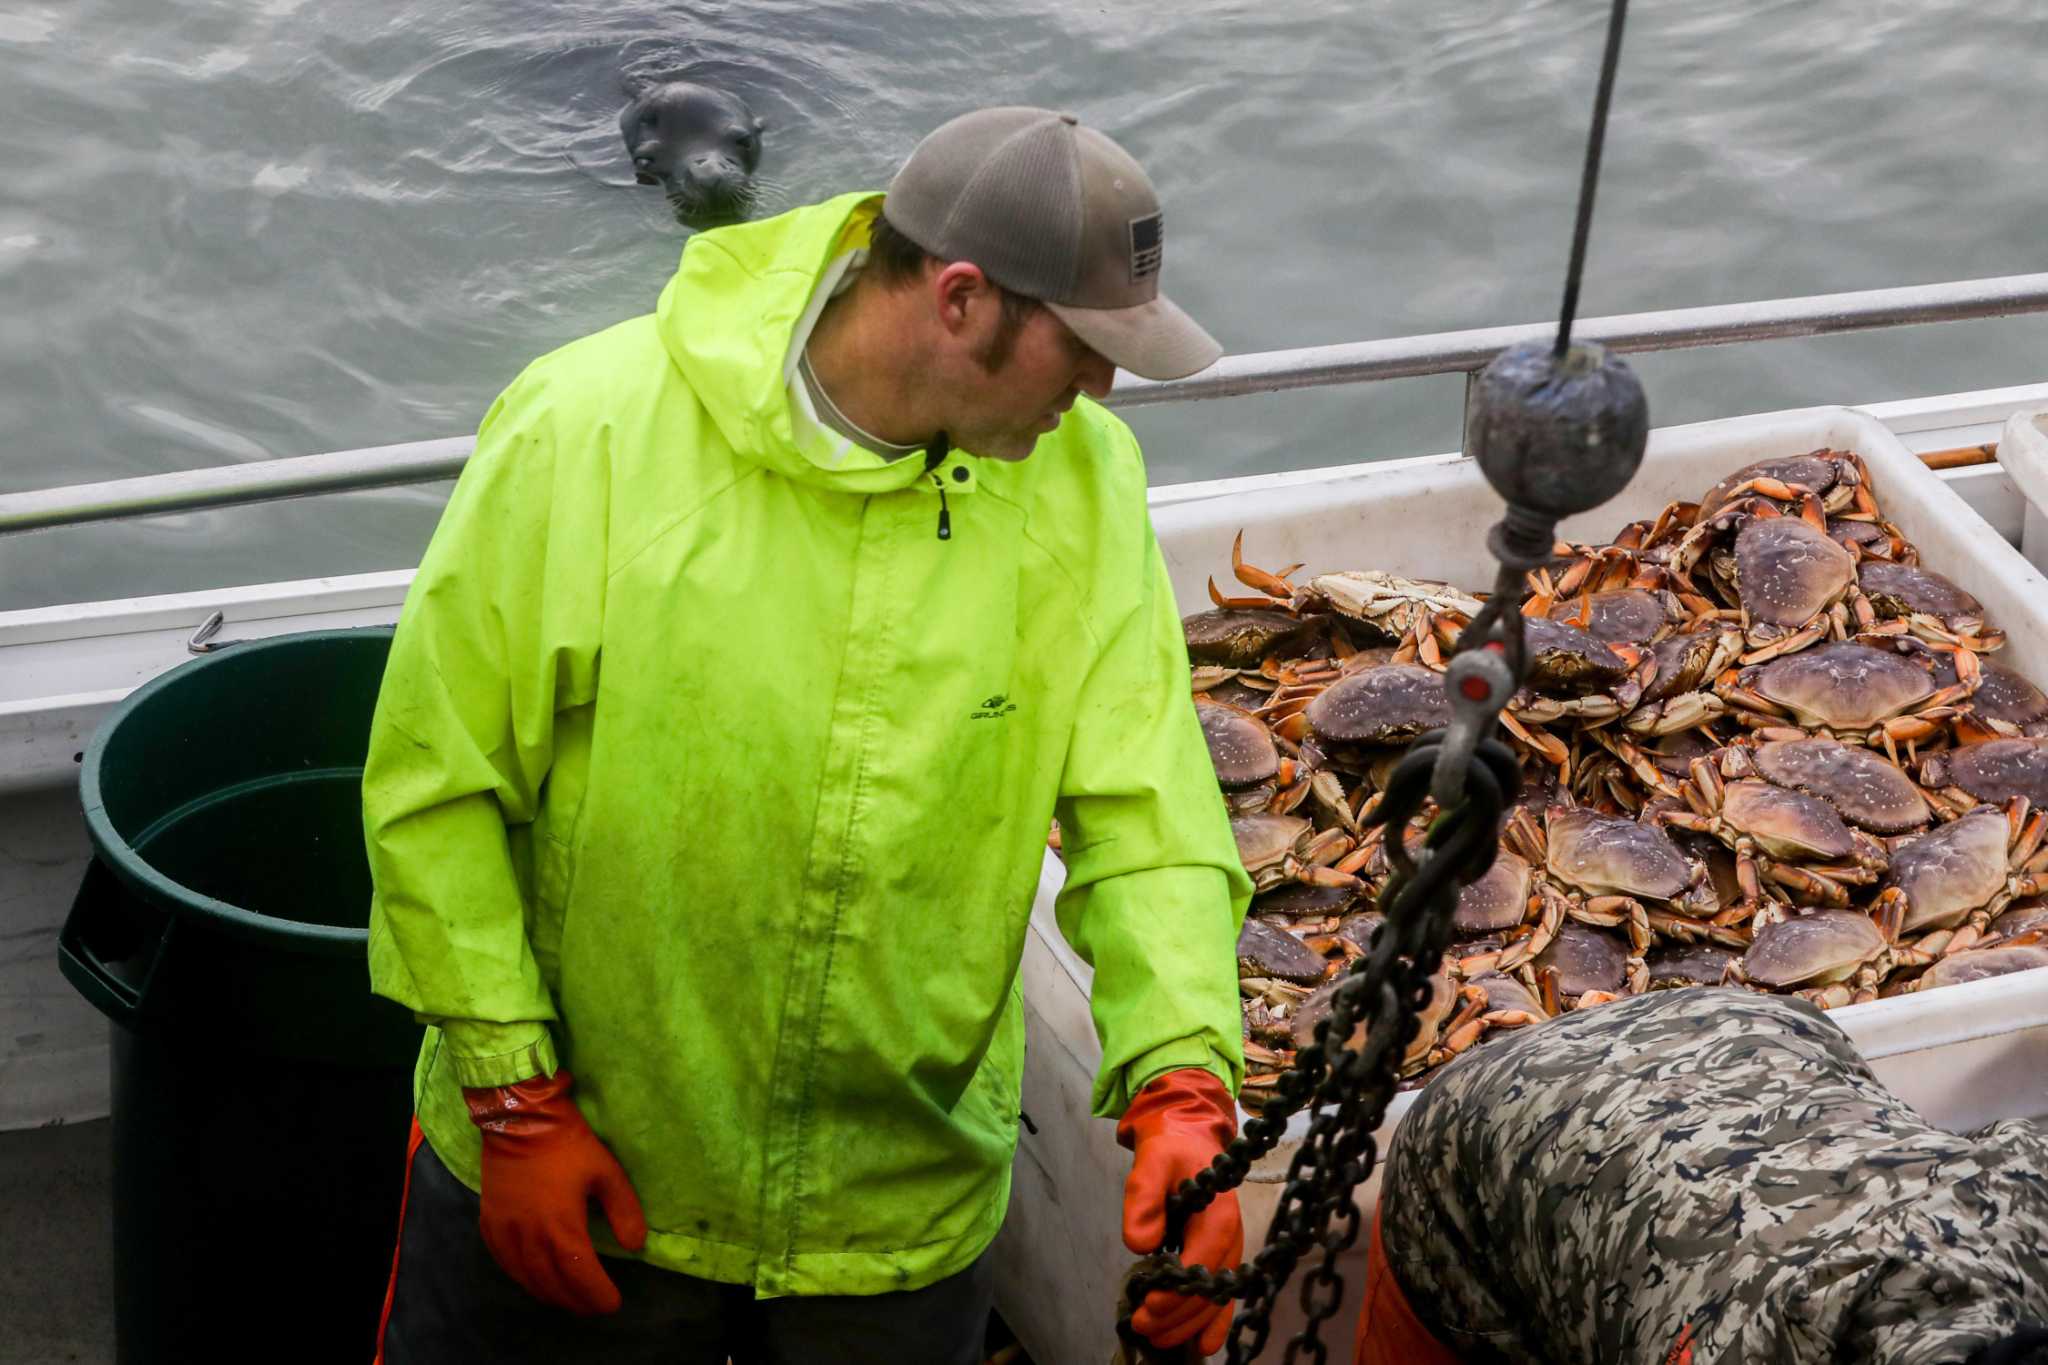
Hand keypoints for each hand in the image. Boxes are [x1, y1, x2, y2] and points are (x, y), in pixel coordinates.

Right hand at [462, 1069, 647, 1314]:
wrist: (519, 1117)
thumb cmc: (567, 1143)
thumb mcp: (606, 1172)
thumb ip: (624, 1211)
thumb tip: (636, 1245)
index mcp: (561, 1228)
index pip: (581, 1277)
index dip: (598, 1295)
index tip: (613, 1303)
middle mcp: (529, 1238)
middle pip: (553, 1285)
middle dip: (576, 1300)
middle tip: (593, 1305)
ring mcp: (505, 1233)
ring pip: (527, 1279)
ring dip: (549, 1293)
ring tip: (569, 1298)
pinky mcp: (489, 1224)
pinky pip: (505, 1264)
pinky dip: (523, 1277)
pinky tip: (534, 1277)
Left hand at [1118, 1069, 1243, 1357]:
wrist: (1187, 1136)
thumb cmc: (1171, 1150)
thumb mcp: (1151, 1162)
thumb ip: (1143, 1198)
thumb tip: (1139, 1245)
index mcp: (1219, 1215)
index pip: (1201, 1265)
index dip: (1175, 1292)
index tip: (1145, 1306)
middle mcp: (1231, 1237)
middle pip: (1209, 1291)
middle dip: (1176, 1315)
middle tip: (1141, 1326)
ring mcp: (1229, 1250)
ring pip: (1215, 1299)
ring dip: (1188, 1324)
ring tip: (1156, 1338)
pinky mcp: (1221, 1256)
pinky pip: (1222, 1296)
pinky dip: (1213, 1322)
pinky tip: (1202, 1346)